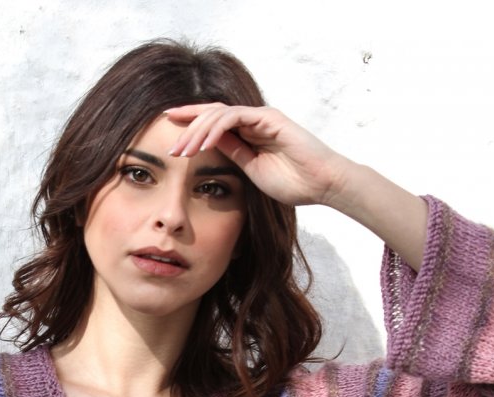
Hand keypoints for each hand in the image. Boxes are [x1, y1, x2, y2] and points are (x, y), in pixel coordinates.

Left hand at [164, 102, 352, 208]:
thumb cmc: (294, 183)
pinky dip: (216, 129)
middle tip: (170, 147)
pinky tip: (203, 144)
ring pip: (219, 114)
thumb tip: (210, 145)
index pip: (214, 125)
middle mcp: (253, 120)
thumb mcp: (252, 170)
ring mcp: (261, 117)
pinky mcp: (268, 117)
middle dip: (187, 127)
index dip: (191, 128)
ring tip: (183, 150)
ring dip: (197, 131)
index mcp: (249, 133)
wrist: (322, 184)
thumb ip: (234, 154)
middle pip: (212, 114)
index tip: (171, 140)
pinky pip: (234, 118)